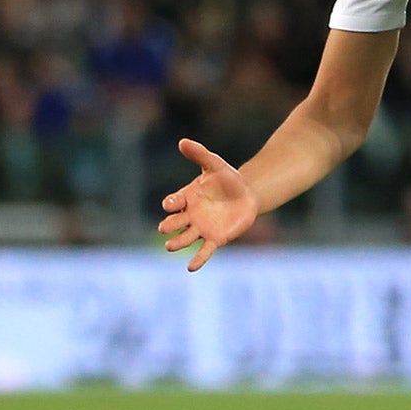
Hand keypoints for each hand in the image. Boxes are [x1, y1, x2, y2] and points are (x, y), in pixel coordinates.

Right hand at [158, 139, 258, 271]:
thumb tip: (182, 141)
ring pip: (186, 238)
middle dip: (169, 225)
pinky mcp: (215, 239)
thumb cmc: (227, 178)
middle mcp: (190, 215)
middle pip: (175, 222)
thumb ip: (199, 154)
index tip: (171, 204)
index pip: (174, 202)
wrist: (247, 194)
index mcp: (187, 197)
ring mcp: (202, 228)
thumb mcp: (215, 164)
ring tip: (170, 247)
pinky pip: (204, 251)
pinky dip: (198, 259)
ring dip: (178, 243)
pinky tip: (190, 268)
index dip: (171, 203)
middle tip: (164, 228)